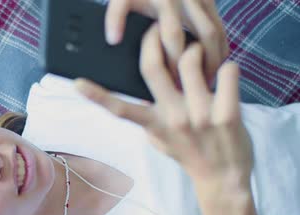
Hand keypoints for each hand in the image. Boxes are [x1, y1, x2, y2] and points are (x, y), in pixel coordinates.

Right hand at [76, 24, 252, 183]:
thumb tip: (134, 98)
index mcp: (154, 124)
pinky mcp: (227, 115)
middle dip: (154, 40)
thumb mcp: (159, 140)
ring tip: (198, 56)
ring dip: (194, 49)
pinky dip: (227, 66)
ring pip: (190, 60)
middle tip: (157, 30)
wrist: (223, 179)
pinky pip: (227, 71)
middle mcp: (174, 119)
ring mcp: (200, 116)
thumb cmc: (189, 154)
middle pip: (153, 68)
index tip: (77, 83)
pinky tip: (224, 75)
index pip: (120, 109)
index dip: (96, 95)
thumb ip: (147, 118)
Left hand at [106, 0, 228, 82]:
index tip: (170, 82)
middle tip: (193, 87)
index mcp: (164, 1)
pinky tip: (214, 66)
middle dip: (200, 63)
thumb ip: (115, 16)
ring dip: (214, 58)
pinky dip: (220, 48)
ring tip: (206, 81)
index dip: (173, 61)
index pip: (172, 35)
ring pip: (216, 32)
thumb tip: (114, 39)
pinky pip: (220, 28)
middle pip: (202, 35)